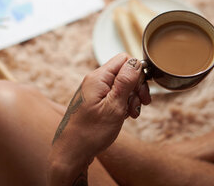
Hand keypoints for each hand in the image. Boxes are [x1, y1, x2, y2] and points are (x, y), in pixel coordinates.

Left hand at [48, 53, 150, 184]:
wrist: (71, 154)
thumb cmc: (90, 132)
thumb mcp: (113, 107)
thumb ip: (125, 82)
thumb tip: (136, 62)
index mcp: (98, 78)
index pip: (124, 59)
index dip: (138, 73)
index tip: (142, 91)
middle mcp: (95, 81)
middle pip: (124, 72)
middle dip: (137, 87)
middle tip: (142, 104)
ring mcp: (94, 92)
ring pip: (121, 85)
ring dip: (131, 98)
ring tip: (132, 114)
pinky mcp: (95, 102)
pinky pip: (114, 96)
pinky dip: (123, 105)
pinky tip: (125, 117)